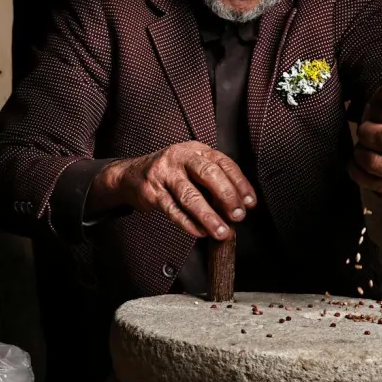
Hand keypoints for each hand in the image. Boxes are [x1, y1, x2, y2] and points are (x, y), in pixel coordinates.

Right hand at [89, 142, 256, 239]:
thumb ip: (213, 183)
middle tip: (238, 216)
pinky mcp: (151, 191)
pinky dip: (188, 223)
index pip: (224, 164)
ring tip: (221, 231)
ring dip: (208, 216)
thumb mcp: (192, 168)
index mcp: (196, 150)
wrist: (131, 175)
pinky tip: (199, 231)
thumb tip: (237, 206)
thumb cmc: (170, 173)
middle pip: (208, 174)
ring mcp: (164, 174)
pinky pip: (172, 210)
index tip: (250, 202)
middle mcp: (180, 157)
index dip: (240, 184)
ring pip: (190, 196)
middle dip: (226, 197)